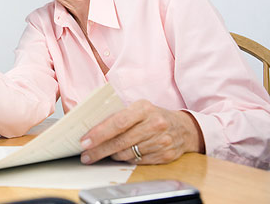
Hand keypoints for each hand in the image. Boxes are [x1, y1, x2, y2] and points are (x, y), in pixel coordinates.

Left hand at [79, 100, 204, 164]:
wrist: (184, 128)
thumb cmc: (154, 116)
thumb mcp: (139, 108)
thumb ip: (119, 115)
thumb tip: (92, 127)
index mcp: (144, 109)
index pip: (118, 122)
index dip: (99, 133)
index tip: (85, 141)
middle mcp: (154, 125)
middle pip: (120, 142)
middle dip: (99, 150)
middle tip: (85, 155)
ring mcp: (161, 142)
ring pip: (127, 154)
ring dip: (110, 155)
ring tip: (100, 154)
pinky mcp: (164, 156)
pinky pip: (137, 161)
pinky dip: (125, 159)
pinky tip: (119, 156)